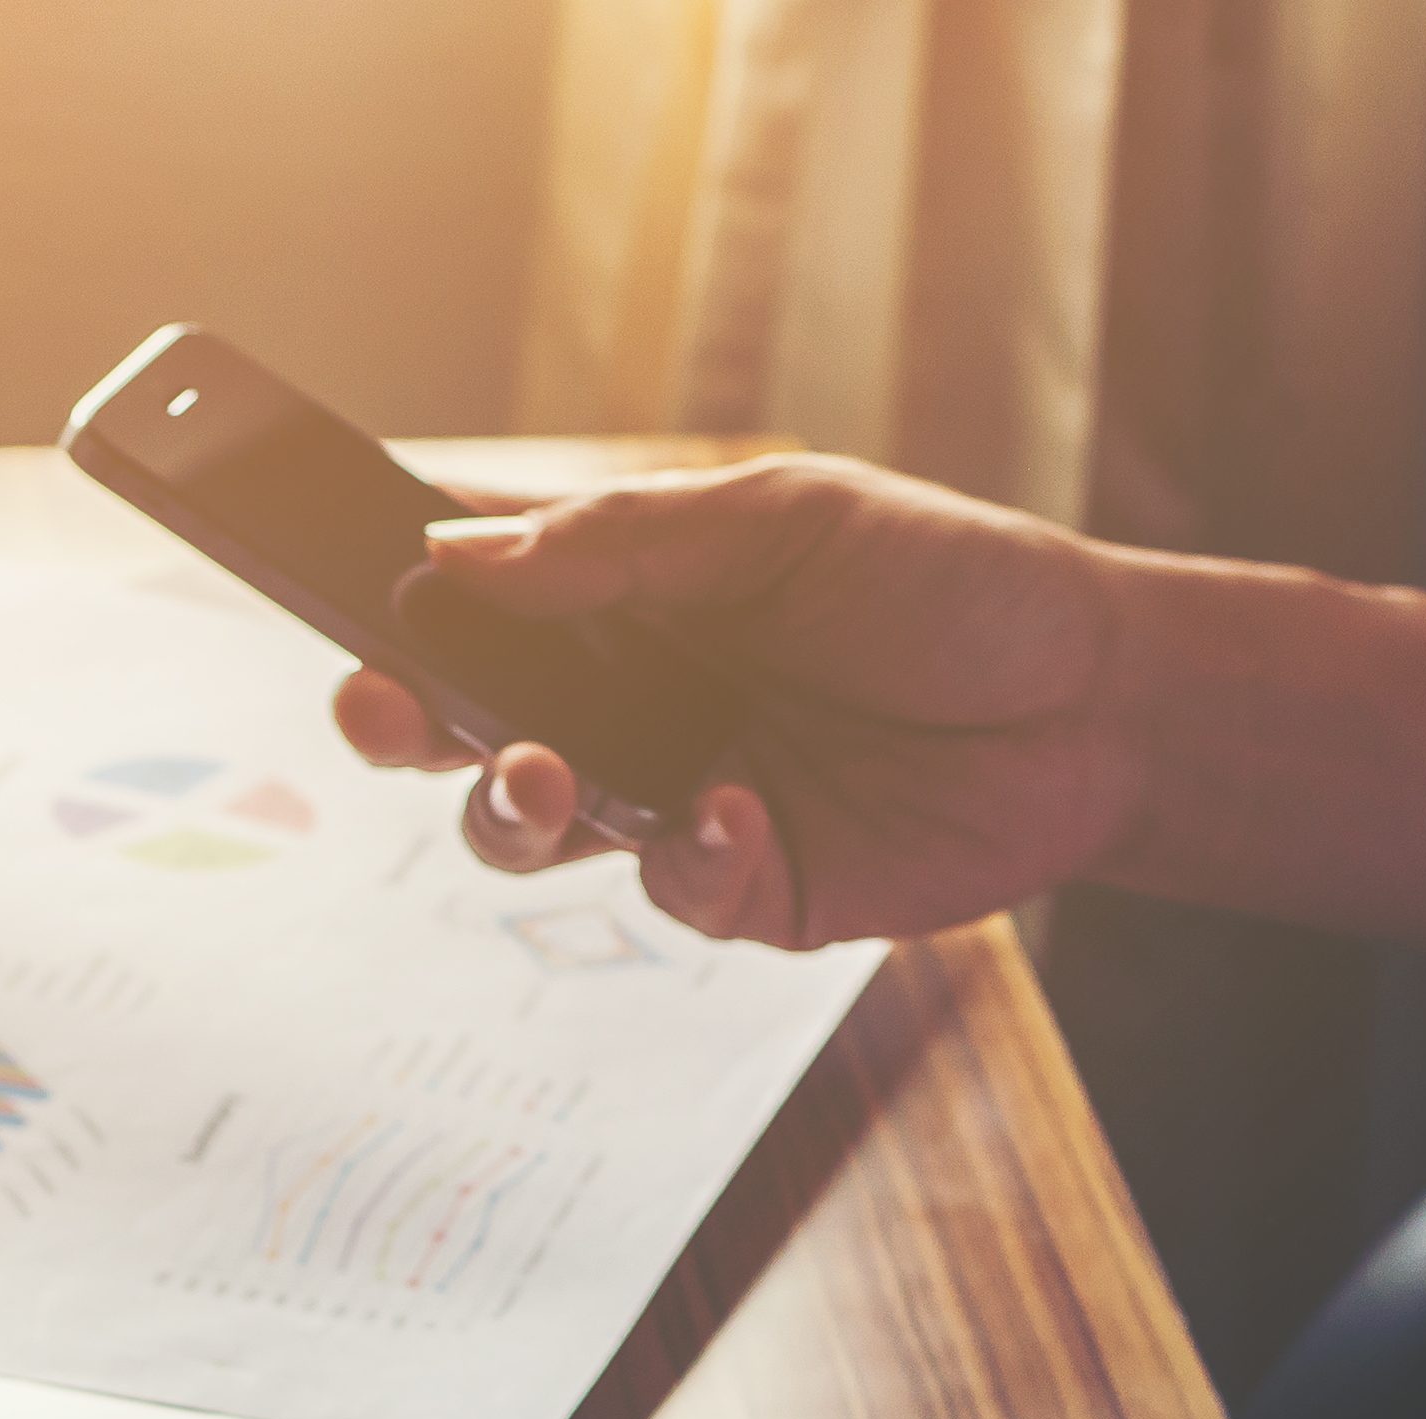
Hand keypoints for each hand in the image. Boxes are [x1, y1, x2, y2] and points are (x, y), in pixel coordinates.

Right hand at [336, 455, 1142, 949]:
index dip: (393, 599)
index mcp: (625, 598)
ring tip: (544, 777)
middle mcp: (632, 702)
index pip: (474, 597)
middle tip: (384, 712)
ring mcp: (680, 797)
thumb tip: (459, 553)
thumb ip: (622, 544)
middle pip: (464, 728)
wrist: (1097, 698)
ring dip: (513, 806)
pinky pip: (671, 889)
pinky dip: (684, 856)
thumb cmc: (948, 585)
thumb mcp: (784, 521)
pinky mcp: (750, 886)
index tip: (329, 584)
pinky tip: (731, 811)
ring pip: (534, 828)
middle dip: (401, 724)